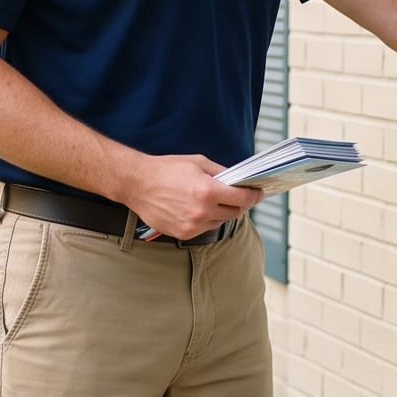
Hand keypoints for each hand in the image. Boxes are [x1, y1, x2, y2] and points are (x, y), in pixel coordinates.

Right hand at [124, 154, 263, 240]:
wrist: (138, 183)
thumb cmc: (166, 169)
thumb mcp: (198, 163)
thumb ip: (221, 173)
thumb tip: (237, 180)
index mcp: (209, 191)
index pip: (243, 198)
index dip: (254, 195)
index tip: (259, 193)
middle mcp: (202, 211)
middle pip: (234, 212)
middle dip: (240, 203)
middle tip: (240, 196)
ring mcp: (192, 225)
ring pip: (220, 222)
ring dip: (223, 212)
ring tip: (215, 201)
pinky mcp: (183, 234)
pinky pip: (204, 229)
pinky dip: (207, 220)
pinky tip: (200, 210)